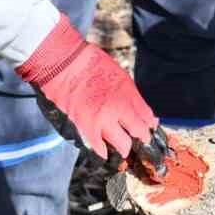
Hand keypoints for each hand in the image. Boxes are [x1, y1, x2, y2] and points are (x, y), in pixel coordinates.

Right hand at [16, 15, 155, 159]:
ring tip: (123, 147)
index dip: (149, 124)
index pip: (147, 116)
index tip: (149, 128)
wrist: (65, 62)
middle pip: (139, 132)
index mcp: (129, 92)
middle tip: (139, 139)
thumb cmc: (90, 63)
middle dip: (141, 137)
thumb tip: (141, 111)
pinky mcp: (86, 126)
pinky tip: (105, 151)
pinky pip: (99, 146)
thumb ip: (131, 94)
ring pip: (122, 144)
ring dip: (124, 147)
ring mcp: (103, 119)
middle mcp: (119, 108)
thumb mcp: (119, 74)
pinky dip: (103, 151)